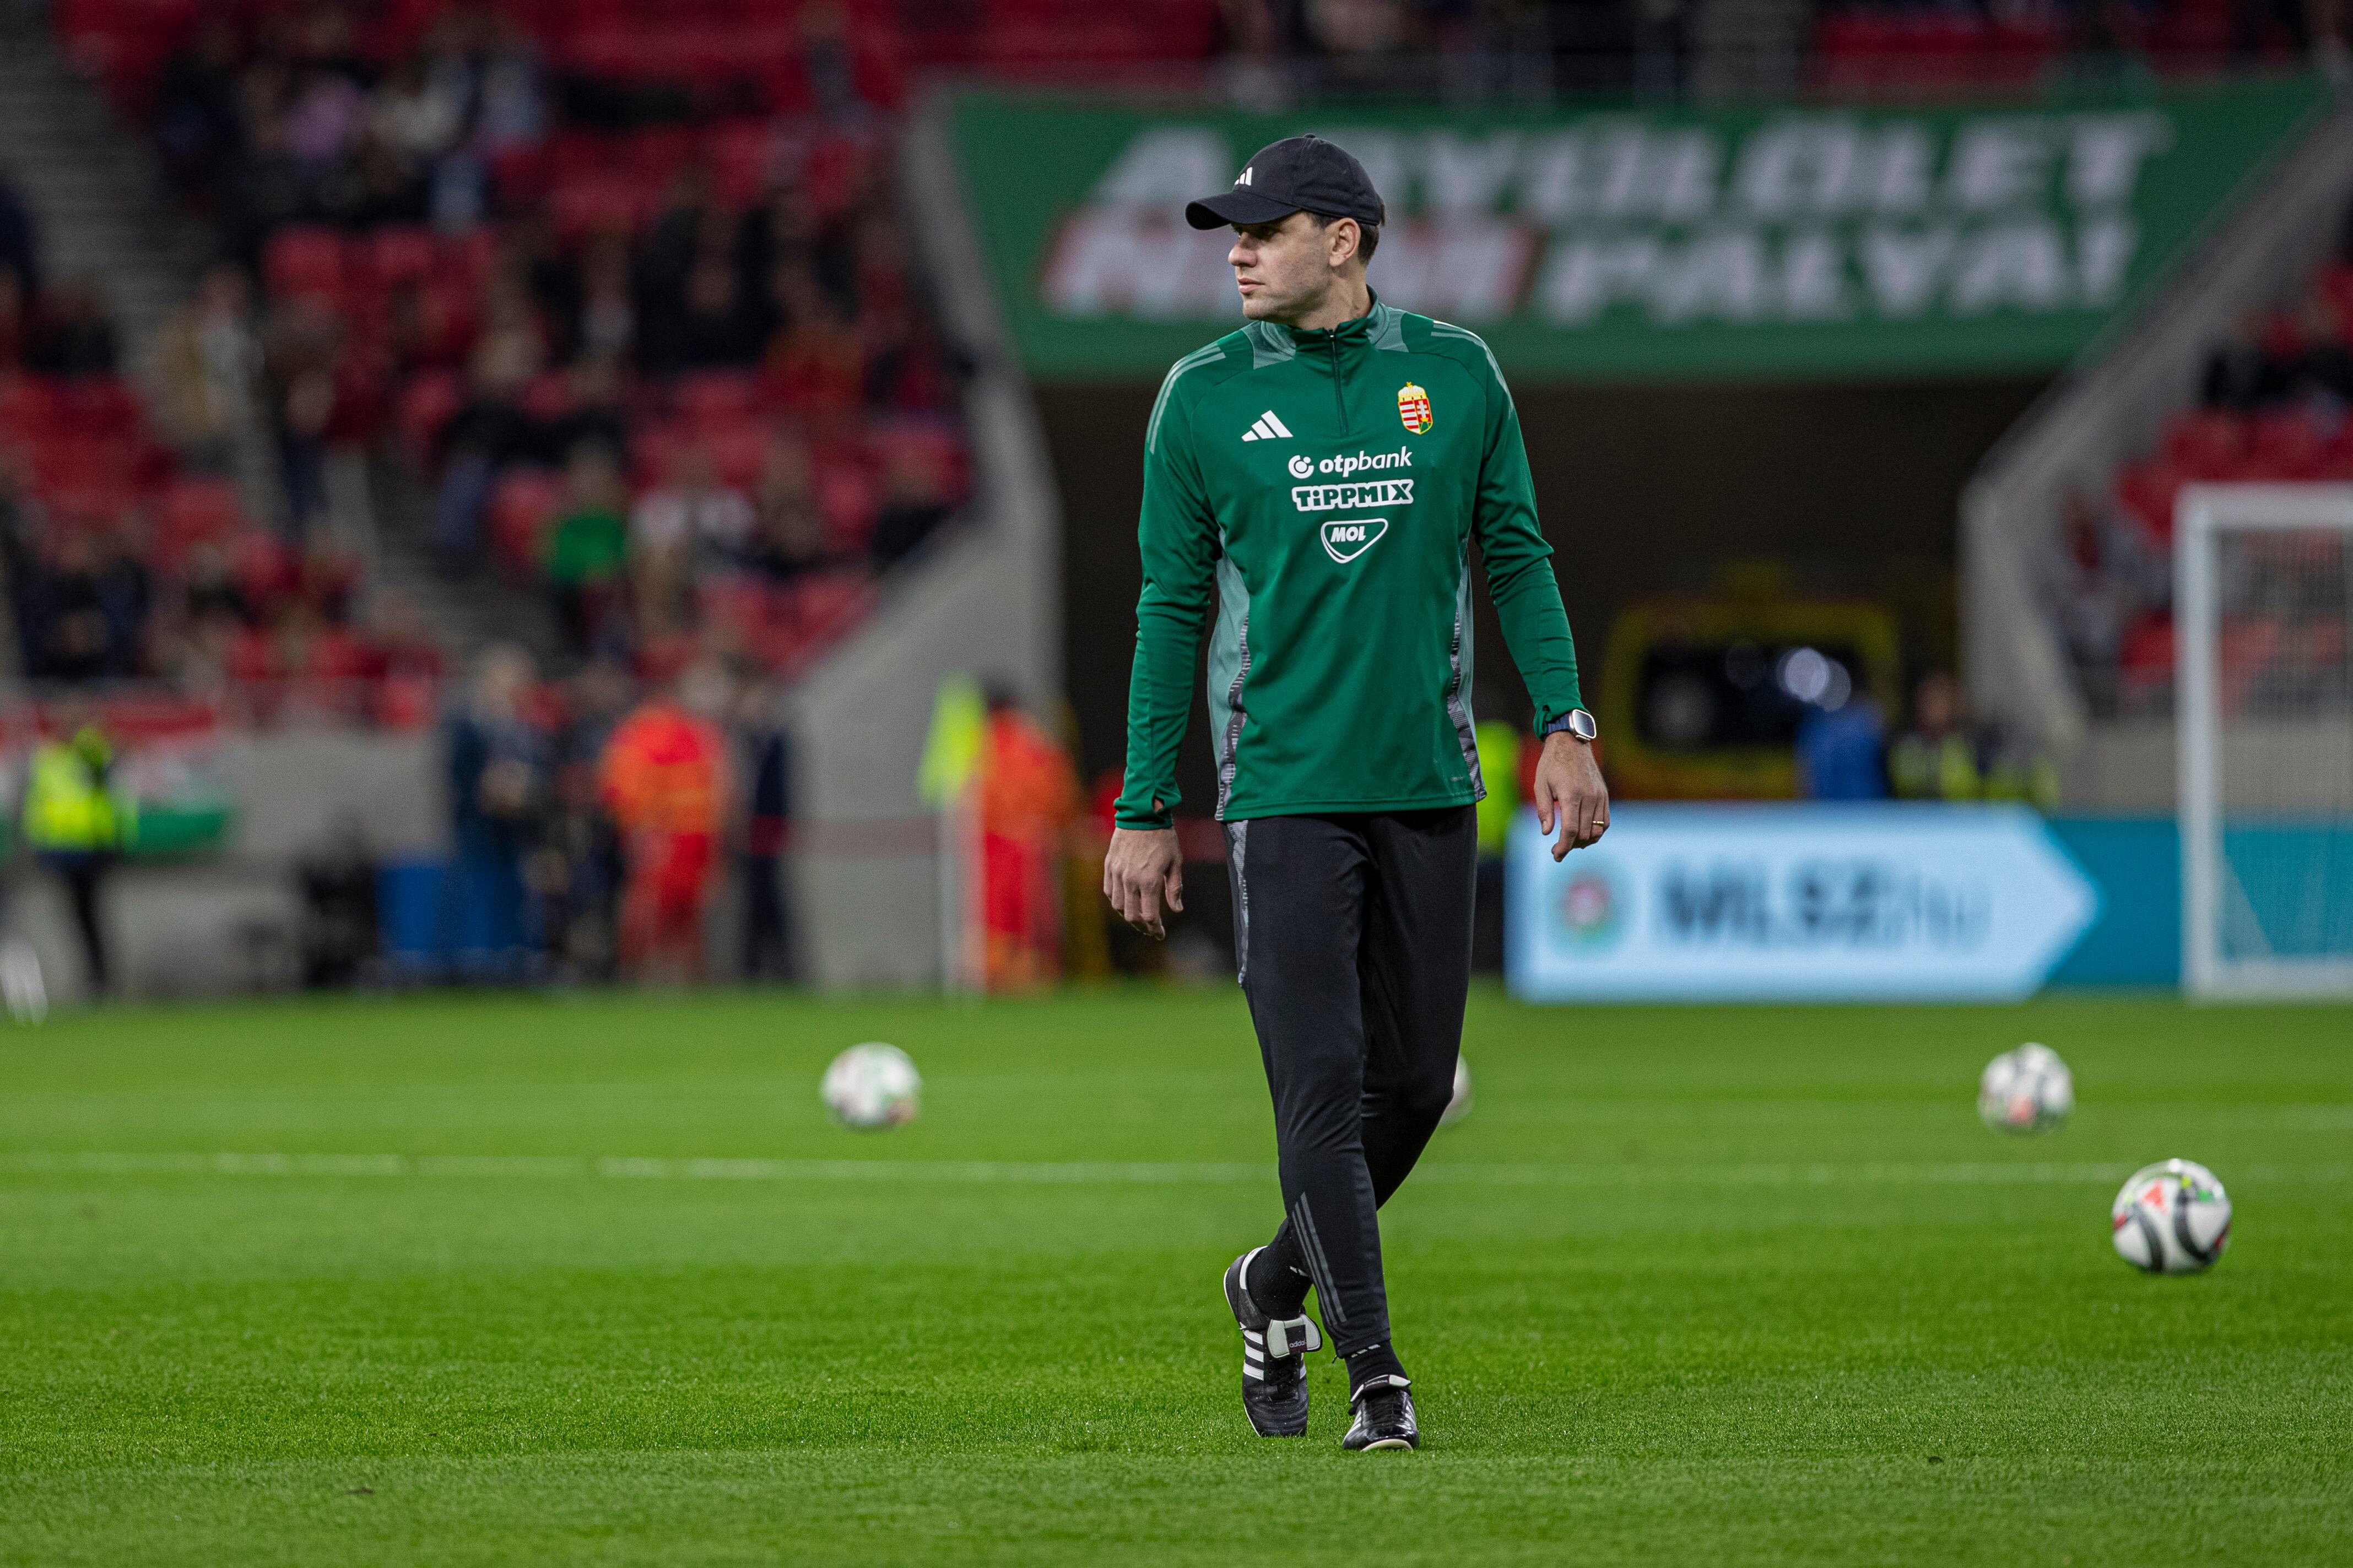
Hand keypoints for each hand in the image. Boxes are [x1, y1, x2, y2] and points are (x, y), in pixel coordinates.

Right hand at [1102, 825, 1183, 938]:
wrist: (1143, 813)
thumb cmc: (1163, 837)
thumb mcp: (1175, 862)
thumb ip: (1174, 888)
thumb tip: (1177, 909)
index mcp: (1149, 881)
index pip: (1149, 915)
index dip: (1155, 928)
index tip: (1160, 934)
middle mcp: (1130, 880)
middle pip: (1131, 915)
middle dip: (1141, 926)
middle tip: (1150, 929)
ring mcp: (1117, 873)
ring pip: (1117, 905)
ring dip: (1127, 915)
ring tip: (1137, 917)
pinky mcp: (1109, 865)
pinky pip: (1108, 890)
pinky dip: (1116, 900)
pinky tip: (1125, 901)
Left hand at [1532, 730, 1607, 860]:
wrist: (1571, 743)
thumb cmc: (1551, 764)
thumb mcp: (1540, 784)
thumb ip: (1544, 810)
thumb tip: (1547, 832)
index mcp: (1571, 794)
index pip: (1570, 829)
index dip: (1563, 846)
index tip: (1556, 855)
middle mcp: (1589, 797)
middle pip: (1583, 833)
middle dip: (1570, 845)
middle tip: (1557, 848)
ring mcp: (1599, 796)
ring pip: (1597, 831)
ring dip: (1584, 842)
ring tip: (1570, 842)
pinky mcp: (1604, 795)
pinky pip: (1605, 822)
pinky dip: (1596, 832)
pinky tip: (1583, 833)